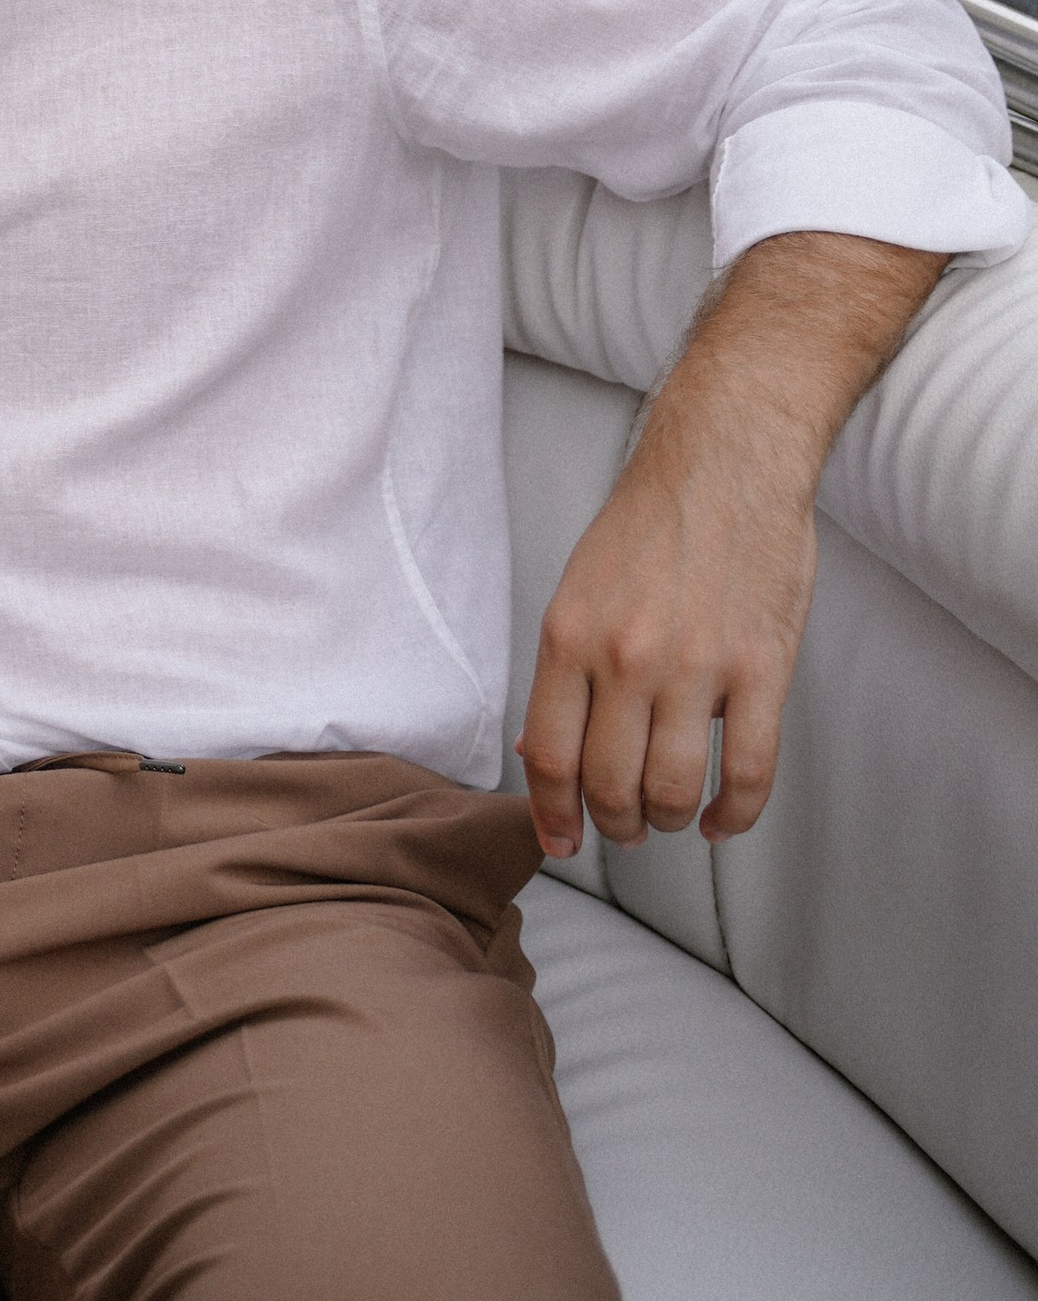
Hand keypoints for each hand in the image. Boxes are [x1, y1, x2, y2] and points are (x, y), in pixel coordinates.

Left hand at [515, 229, 939, 857]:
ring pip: (674, 791)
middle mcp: (627, 657)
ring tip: (673, 815)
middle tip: (625, 827)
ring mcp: (698, 667)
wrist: (727, 457)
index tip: (560, 843)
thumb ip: (566, 670)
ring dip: (669, 820)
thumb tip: (537, 751)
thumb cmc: (650, 522)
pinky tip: (722, 818)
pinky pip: (750, 775)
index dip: (552, 814)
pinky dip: (734, 815)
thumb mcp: (580, 586)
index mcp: (571, 633)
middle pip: (609, 785)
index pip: (549, 755)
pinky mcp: (763, 670)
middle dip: (615, 824)